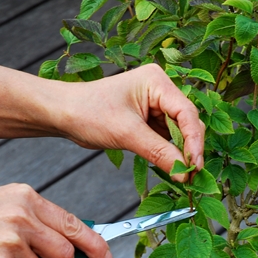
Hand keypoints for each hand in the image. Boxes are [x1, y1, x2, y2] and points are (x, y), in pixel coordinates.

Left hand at [56, 64, 204, 179]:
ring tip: (183, 175)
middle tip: (191, 176)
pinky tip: (172, 168)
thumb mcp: (126, 134)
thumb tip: (184, 174)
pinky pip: (166, 139)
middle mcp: (161, 90)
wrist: (63, 113)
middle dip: (189, 149)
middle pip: (187, 123)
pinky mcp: (148, 120)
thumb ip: (159, 153)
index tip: (194, 166)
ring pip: (179, 133)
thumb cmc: (88, 112)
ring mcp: (155, 105)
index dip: (194, 142)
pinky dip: (169, 154)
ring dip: (180, 154)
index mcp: (157, 81)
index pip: (187, 113)